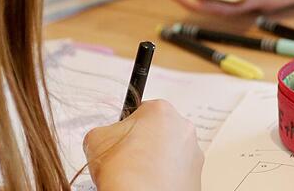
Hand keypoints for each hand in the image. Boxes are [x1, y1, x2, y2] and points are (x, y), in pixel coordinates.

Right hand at [83, 100, 202, 190]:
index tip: (121, 142)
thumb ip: (104, 130)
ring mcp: (193, 152)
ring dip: (157, 161)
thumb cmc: (124, 170)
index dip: (128, 129)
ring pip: (171, 152)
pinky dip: (166, 178)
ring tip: (140, 176)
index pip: (141, 112)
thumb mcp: (96, 139)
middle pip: (159, 131)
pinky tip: (151, 185)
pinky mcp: (197, 176)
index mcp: (160, 110)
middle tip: (129, 160)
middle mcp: (183, 127)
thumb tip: (106, 137)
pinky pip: (178, 172)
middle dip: (145, 143)